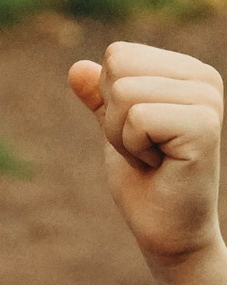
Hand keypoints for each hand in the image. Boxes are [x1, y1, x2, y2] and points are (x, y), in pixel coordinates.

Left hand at [68, 43, 225, 277]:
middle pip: (118, 66)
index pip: (118, 54)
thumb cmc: (144, 179)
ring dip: (123, 135)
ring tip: (152, 157)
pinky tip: (160, 165)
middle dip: (114, 116)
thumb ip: (99, 96)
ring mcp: (208, 100)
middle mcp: (205, 78)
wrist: (167, 230)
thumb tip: (76, 67)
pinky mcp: (204, 126)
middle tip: (144, 148)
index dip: (110, 99)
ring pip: (123, 91)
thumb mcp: (115, 128)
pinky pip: (137, 118)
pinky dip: (134, 148)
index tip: (139, 132)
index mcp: (187, 71)